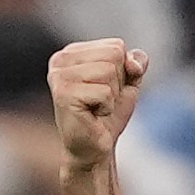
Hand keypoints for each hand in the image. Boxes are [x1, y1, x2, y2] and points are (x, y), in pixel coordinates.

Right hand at [50, 39, 146, 170]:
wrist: (95, 148)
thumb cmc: (108, 115)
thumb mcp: (128, 84)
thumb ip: (135, 63)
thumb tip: (133, 60)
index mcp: (72, 52)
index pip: (116, 46)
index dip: (123, 71)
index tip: (107, 89)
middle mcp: (61, 60)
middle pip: (114, 55)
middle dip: (117, 83)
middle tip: (101, 101)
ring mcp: (59, 76)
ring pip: (109, 71)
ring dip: (111, 96)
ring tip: (96, 108)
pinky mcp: (63, 94)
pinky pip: (104, 92)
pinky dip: (106, 107)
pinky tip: (92, 116)